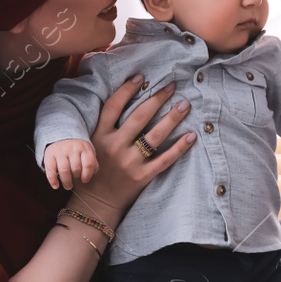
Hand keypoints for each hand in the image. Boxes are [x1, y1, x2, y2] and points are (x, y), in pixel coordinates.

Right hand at [44, 139, 97, 189]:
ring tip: (68, 186)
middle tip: (75, 180)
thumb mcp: (87, 152)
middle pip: (76, 168)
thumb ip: (92, 162)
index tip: (84, 180)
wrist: (61, 137)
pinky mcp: (49, 155)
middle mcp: (72, 148)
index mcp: (84, 148)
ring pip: (64, 170)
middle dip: (76, 177)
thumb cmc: (77, 150)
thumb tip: (93, 172)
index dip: (87, 175)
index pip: (88, 164)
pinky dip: (53, 180)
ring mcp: (60, 151)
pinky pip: (51, 170)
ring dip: (66, 181)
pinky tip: (56, 186)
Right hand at [70, 75, 195, 227]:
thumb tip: (122, 99)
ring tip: (184, 105)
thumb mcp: (89, 145)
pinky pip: (164, 160)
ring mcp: (129, 162)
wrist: (94, 204)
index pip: (113, 106)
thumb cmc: (92, 170)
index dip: (127, 89)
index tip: (142, 77)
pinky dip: (179, 148)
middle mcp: (114, 147)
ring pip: (154, 136)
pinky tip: (191, 136)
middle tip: (172, 86)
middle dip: (157, 99)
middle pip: (139, 117)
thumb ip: (103, 126)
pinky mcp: (142, 177)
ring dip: (171, 118)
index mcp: (98, 136)